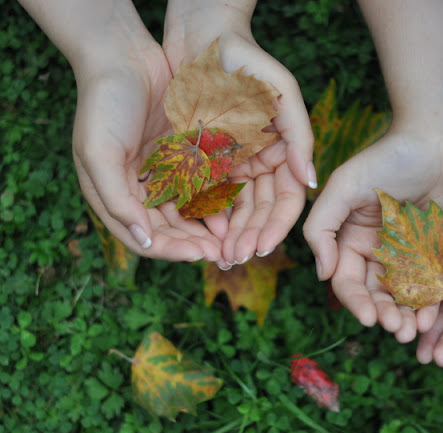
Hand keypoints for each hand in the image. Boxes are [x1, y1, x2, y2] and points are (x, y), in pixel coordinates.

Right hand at [73, 35, 222, 261]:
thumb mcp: (99, 153)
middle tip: (224, 253)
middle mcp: (138, 190)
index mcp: (113, 195)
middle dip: (194, 243)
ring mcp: (161, 173)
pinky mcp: (181, 155)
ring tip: (231, 237)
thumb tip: (143, 240)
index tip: (199, 255)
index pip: (144, 237)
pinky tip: (233, 209)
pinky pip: (200, 185)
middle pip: (169, 230)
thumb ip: (117, 199)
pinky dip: (213, 200)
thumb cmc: (104, 104)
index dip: (171, 250)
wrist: (124, 56)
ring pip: (187, 212)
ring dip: (207, 228)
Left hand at [164, 2, 314, 267]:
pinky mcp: (201, 158)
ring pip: (233, 209)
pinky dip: (203, 215)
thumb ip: (300, 135)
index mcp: (282, 152)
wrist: (201, 34)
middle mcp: (258, 163)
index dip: (277, 226)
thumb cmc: (246, 59)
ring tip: (217, 256)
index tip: (261, 247)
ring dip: (227, 234)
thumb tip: (312, 181)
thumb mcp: (280, 91)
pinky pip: (204, 193)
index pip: (286, 199)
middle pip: (259, 211)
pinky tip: (197, 233)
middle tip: (234, 259)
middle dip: (249, 237)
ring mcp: (230, 163)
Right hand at [304, 129, 442, 342]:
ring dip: (407, 317)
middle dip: (383, 315)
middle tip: (396, 329)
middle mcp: (381, 250)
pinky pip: (437, 286)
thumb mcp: (345, 185)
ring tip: (413, 331)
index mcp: (354, 237)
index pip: (347, 279)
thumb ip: (321, 226)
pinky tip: (434, 316)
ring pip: (406, 297)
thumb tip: (322, 274)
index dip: (355, 301)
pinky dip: (435, 304)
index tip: (369, 318)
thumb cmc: (390, 155)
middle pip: (377, 294)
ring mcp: (414, 254)